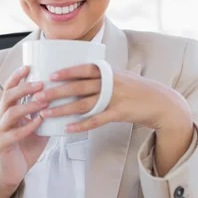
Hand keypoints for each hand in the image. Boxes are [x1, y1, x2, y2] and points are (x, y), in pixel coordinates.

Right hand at [0, 66, 48, 189]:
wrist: (14, 172)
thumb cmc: (26, 147)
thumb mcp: (38, 127)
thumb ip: (45, 114)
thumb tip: (63, 99)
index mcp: (7, 111)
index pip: (9, 89)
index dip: (16, 77)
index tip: (28, 66)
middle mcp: (0, 118)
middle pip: (7, 97)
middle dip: (23, 88)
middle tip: (40, 84)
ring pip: (10, 113)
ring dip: (28, 106)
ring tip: (43, 101)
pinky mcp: (2, 145)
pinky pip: (14, 133)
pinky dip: (28, 126)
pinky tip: (40, 122)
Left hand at [34, 64, 191, 133]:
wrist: (161, 102)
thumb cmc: (136, 89)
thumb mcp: (119, 76)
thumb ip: (101, 76)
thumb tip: (78, 77)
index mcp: (108, 71)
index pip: (83, 69)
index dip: (66, 72)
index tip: (49, 76)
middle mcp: (110, 83)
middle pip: (78, 87)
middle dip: (56, 92)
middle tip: (37, 97)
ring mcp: (114, 98)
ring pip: (83, 104)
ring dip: (62, 109)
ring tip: (46, 113)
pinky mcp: (119, 113)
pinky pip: (96, 120)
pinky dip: (81, 124)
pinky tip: (68, 129)